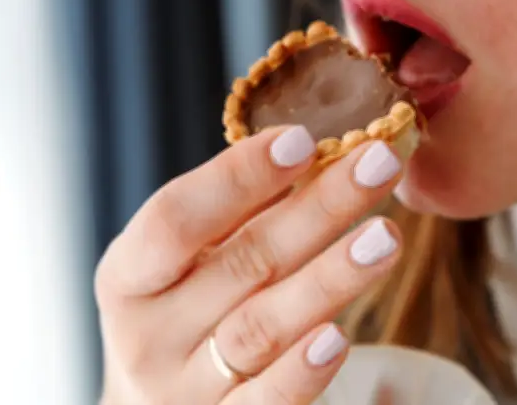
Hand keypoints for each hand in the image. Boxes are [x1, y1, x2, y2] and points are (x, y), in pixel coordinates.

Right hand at [95, 126, 403, 404]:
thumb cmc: (182, 310)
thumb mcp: (186, 262)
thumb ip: (236, 213)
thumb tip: (316, 148)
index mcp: (130, 276)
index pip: (177, 218)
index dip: (238, 177)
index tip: (304, 138)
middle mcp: (150, 334)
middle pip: (243, 261)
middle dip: (319, 207)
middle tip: (380, 162)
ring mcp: (187, 388)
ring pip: (263, 327)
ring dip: (330, 278)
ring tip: (386, 236)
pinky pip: (267, 401)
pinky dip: (302, 370)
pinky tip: (341, 335)